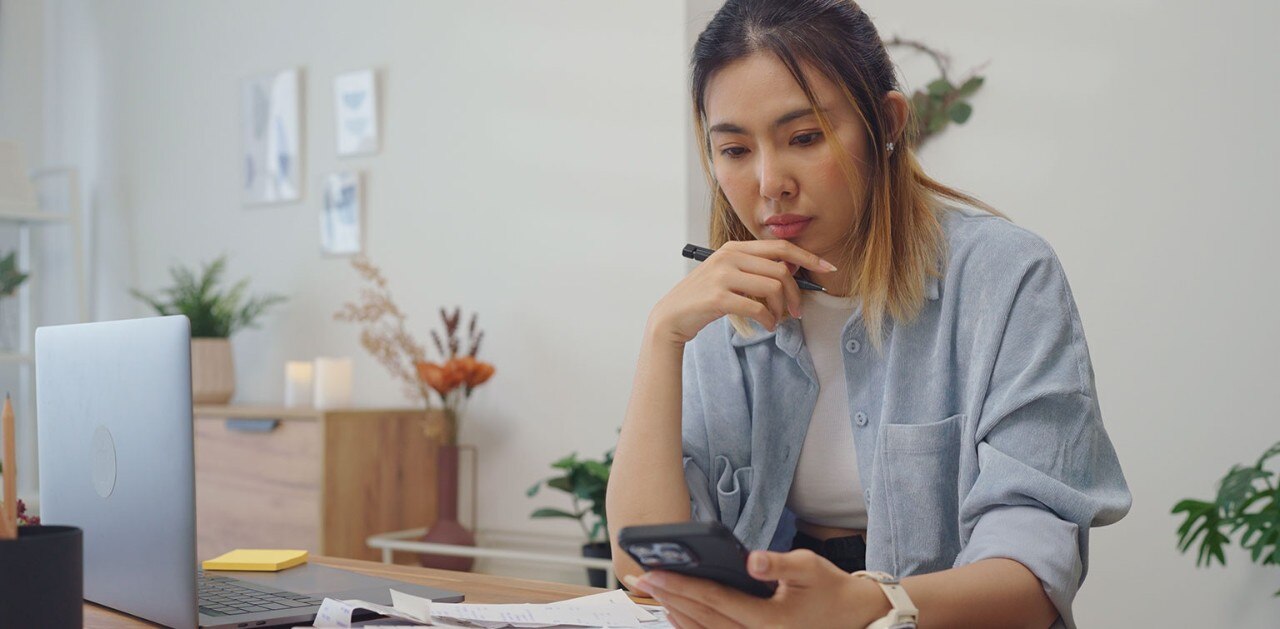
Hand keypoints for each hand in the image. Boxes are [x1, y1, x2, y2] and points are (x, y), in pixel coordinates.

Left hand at [627, 549, 888, 628]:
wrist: (854, 619)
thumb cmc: (831, 589)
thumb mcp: (810, 567)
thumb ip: (778, 563)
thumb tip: (751, 560)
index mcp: (767, 622)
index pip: (714, 600)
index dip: (682, 586)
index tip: (655, 574)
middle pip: (701, 618)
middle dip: (668, 597)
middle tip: (640, 579)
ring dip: (675, 612)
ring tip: (653, 593)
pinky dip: (692, 625)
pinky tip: (677, 612)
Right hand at [649, 240, 837, 345]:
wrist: (672, 316)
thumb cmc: (704, 298)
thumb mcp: (729, 275)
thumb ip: (755, 269)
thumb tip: (793, 269)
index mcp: (734, 248)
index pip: (780, 247)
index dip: (808, 256)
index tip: (828, 268)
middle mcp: (729, 256)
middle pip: (781, 270)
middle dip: (795, 293)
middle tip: (797, 311)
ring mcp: (722, 275)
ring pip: (773, 287)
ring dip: (782, 309)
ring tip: (778, 320)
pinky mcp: (718, 297)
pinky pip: (758, 307)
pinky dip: (769, 320)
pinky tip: (767, 326)